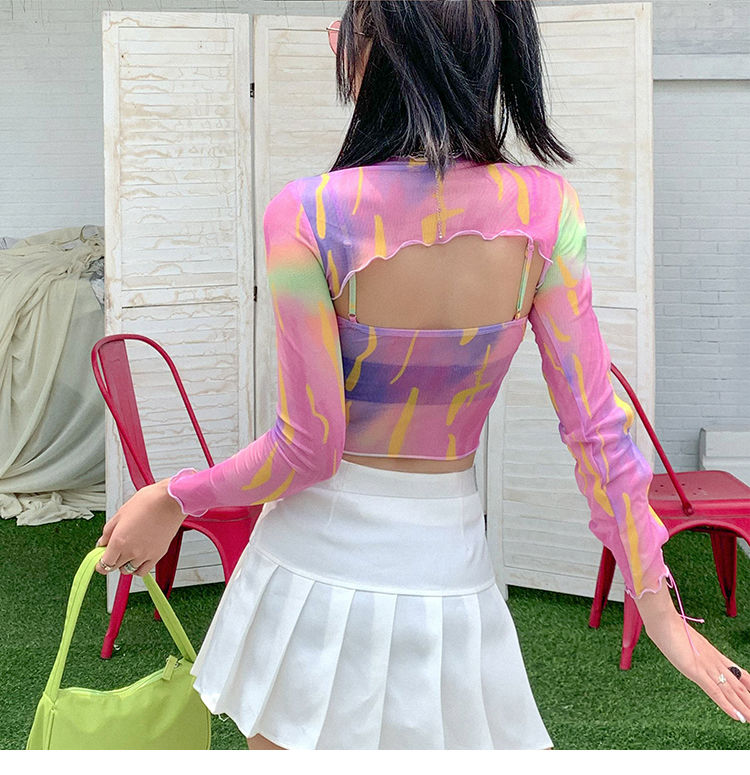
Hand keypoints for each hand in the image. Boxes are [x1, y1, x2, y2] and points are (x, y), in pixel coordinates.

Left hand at [94, 477, 185, 577]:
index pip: (104, 564)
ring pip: (128, 570)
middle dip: (111, 562)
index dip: (100, 563)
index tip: (101, 559)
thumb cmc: (148, 502)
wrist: (170, 501)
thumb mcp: (121, 513)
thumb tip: (102, 542)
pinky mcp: (157, 555)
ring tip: (128, 553)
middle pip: (114, 568)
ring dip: (124, 564)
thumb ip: (108, 531)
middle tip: (114, 551)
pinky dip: (138, 568)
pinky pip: (143, 571)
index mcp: (118, 541)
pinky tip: (138, 559)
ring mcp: (145, 555)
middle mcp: (131, 551)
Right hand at [645, 609, 749, 724]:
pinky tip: (736, 716)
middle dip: (748, 700)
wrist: (664, 620)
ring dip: (743, 707)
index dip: (749, 685)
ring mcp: (706, 666)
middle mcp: (714, 661)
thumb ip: (693, 649)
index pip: (738, 672)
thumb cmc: (670, 627)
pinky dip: (727, 705)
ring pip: (731, 691)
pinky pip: (715, 691)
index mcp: (713, 654)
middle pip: (738, 685)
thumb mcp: (686, 640)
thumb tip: (691, 652)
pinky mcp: (696, 671)